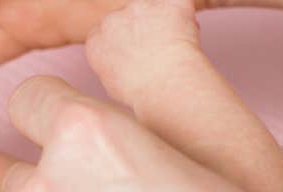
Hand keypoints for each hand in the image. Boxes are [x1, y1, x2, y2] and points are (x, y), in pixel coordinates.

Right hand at [85, 0, 201, 107]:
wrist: (164, 84)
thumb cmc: (139, 92)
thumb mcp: (110, 84)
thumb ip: (110, 64)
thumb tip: (120, 62)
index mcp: (96, 40)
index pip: (106, 30)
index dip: (124, 37)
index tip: (135, 48)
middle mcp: (113, 19)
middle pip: (128, 16)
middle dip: (143, 27)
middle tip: (157, 47)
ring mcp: (139, 7)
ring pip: (153, 7)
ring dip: (163, 20)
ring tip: (173, 44)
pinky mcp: (167, 2)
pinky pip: (178, 4)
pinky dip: (184, 16)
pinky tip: (186, 35)